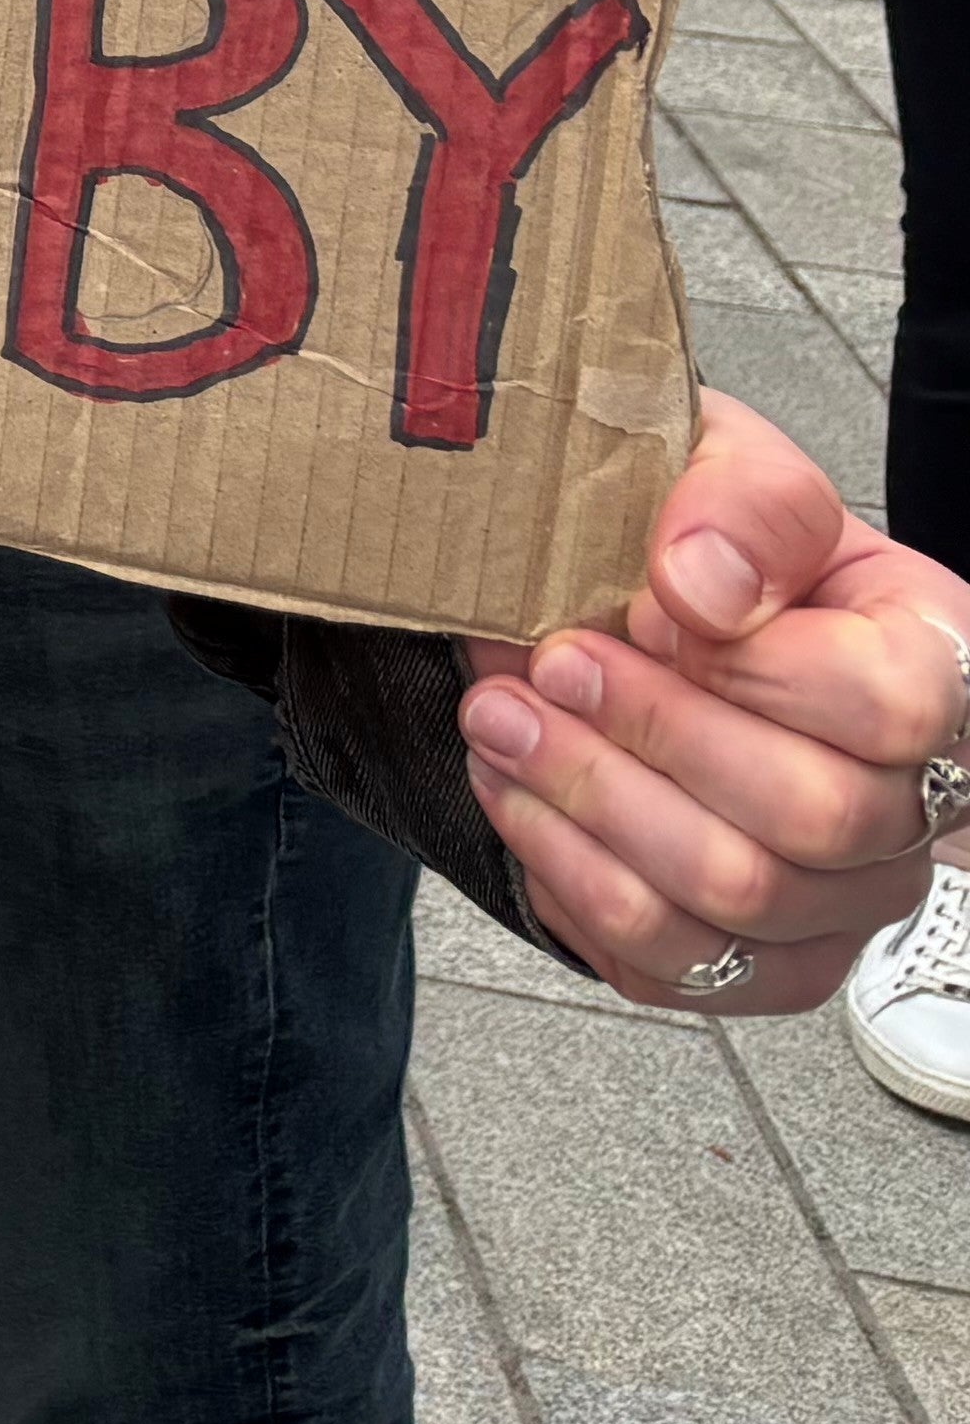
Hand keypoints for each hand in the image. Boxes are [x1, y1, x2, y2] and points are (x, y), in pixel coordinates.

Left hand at [454, 391, 968, 1011]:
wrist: (652, 597)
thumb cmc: (709, 539)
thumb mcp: (725, 460)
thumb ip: (738, 500)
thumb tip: (704, 588)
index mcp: (936, 664)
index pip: (890, 706)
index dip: (753, 669)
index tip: (645, 609)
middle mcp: (916, 800)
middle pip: (808, 819)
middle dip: (642, 736)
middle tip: (543, 663)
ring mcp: (847, 896)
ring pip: (728, 897)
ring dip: (583, 805)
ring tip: (497, 720)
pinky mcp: (762, 961)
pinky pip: (671, 963)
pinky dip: (566, 878)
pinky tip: (517, 796)